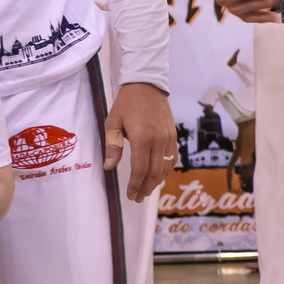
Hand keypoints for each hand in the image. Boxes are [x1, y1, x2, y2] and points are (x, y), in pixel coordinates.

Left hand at [105, 82, 175, 201]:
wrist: (148, 85)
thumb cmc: (126, 104)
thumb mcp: (113, 123)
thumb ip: (113, 146)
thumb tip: (109, 167)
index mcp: (143, 138)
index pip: (140, 169)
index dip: (135, 184)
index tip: (130, 195)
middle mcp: (159, 141)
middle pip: (155, 172)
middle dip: (146, 187)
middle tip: (138, 197)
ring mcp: (169, 139)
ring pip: (166, 167)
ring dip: (157, 181)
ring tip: (147, 190)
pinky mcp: (174, 136)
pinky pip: (173, 158)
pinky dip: (166, 170)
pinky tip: (159, 175)